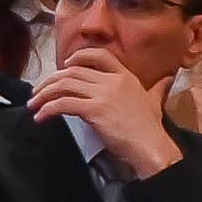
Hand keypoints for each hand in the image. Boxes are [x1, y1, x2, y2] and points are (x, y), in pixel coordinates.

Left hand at [40, 55, 178, 178]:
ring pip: (64, 85)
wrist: (150, 146)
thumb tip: (167, 80)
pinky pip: (63, 104)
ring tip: (34, 104)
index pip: (99, 55)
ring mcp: (102, 94)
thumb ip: (157, 89)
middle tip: (39, 91)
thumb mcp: (154, 102)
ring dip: (45, 94)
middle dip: (51, 80)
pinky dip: (48, 109)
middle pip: (73, 71)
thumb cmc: (150, 128)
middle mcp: (112, 81)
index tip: (64, 65)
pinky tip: (41, 117)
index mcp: (125, 76)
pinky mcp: (94, 110)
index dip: (78, 57)